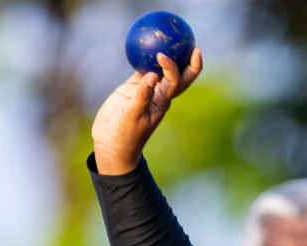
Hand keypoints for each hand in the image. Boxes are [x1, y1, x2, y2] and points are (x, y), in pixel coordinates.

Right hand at [91, 50, 202, 174]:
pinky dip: (143, 58)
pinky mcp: (132, 88)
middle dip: (190, 64)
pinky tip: (142, 45)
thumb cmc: (125, 135)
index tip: (162, 56)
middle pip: (179, 77)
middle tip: (195, 47)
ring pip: (161, 71)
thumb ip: (142, 96)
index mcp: (162, 102)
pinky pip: (141, 70)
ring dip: (168, 57)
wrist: (112, 143)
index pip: (174, 82)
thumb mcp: (132, 116)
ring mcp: (146, 91)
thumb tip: (152, 75)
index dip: (173, 68)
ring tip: (172, 40)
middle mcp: (158, 95)